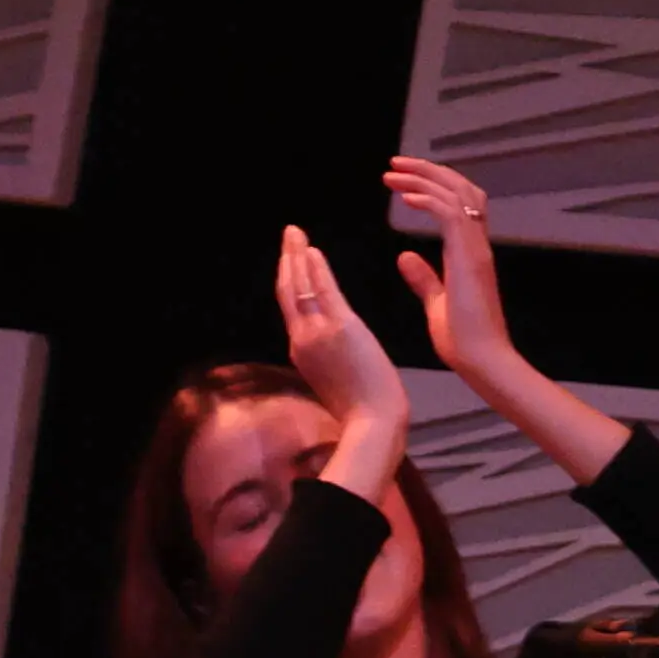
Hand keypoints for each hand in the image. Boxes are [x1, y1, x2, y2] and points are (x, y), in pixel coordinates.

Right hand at [271, 223, 412, 446]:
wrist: (372, 424)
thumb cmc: (363, 411)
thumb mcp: (335, 384)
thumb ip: (327, 362)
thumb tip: (332, 354)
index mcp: (301, 353)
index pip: (291, 309)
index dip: (289, 282)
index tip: (290, 262)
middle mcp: (301, 339)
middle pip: (287, 291)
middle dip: (286, 260)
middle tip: (288, 235)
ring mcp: (317, 333)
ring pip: (299, 286)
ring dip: (296, 256)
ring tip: (295, 233)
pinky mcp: (340, 328)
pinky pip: (323, 291)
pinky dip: (316, 268)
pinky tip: (313, 250)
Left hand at [383, 158, 519, 383]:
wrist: (482, 360)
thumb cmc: (464, 340)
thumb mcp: (436, 302)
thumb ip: (424, 278)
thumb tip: (405, 256)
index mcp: (471, 253)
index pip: (461, 203)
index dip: (434, 185)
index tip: (403, 181)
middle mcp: (477, 245)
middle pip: (462, 189)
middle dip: (429, 171)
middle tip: (396, 164)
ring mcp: (475, 249)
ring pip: (457, 194)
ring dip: (423, 178)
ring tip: (393, 172)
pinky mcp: (468, 257)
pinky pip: (451, 215)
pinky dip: (428, 200)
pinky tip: (405, 197)